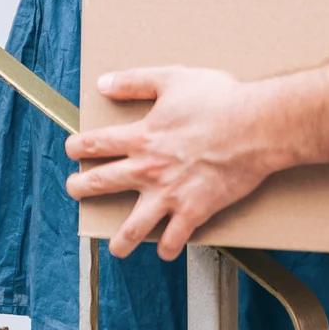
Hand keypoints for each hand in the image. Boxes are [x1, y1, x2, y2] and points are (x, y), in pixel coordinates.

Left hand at [64, 67, 284, 259]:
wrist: (256, 127)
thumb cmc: (219, 100)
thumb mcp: (173, 79)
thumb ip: (135, 81)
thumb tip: (104, 84)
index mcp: (141, 137)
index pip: (96, 144)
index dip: (78, 147)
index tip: (72, 150)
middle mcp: (148, 170)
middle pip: (103, 184)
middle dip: (81, 188)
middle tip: (74, 190)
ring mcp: (170, 194)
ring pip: (133, 227)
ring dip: (120, 240)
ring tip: (115, 247)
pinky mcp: (194, 211)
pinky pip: (174, 239)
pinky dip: (168, 248)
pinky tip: (165, 250)